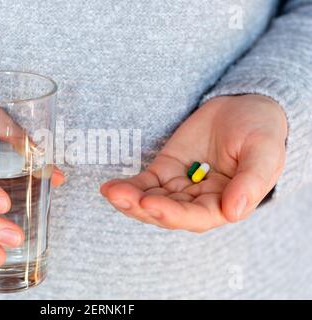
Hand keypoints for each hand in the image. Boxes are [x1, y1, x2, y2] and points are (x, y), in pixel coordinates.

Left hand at [100, 95, 286, 232]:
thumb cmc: (261, 131)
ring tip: (111, 191)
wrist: (245, 108)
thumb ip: (251, 182)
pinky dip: (128, 186)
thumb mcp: (264, 152)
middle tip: (120, 196)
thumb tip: (233, 212)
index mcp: (225, 204)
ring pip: (151, 201)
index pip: (196, 217)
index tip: (150, 203)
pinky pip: (144, 183)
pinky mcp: (165, 171)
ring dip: (130, 199)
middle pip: (167, 213)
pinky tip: (110, 186)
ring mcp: (179, 187)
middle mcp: (199, 202)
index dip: (172, 213)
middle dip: (142, 207)